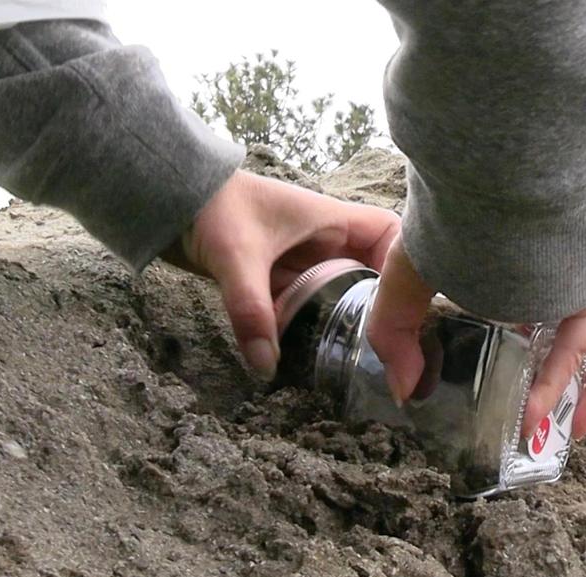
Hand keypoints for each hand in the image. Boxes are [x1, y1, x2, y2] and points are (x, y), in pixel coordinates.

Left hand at [163, 170, 399, 379]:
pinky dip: (323, 329)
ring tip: (376, 368)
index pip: (393, 239)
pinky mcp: (285, 280)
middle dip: (389, 313)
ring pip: (347, 295)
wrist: (168, 199)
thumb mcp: (236, 257)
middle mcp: (329, 241)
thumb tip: (265, 365)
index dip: (410, 271)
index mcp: (334, 220)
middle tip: (400, 358)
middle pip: (376, 276)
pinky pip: (316, 308)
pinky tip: (329, 359)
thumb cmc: (210, 208)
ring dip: (357, 325)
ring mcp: (307, 262)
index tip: (417, 312)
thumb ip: (251, 309)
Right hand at [366, 238, 585, 439]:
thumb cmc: (446, 221)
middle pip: (564, 333)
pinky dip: (575, 384)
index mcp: (507, 268)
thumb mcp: (403, 280)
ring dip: (575, 393)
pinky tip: (548, 417)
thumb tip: (403, 392)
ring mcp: (577, 282)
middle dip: (551, 381)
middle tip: (530, 423)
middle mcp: (548, 276)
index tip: (490, 384)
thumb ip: (394, 334)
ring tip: (550, 434)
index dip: (510, 350)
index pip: (519, 310)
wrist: (491, 185)